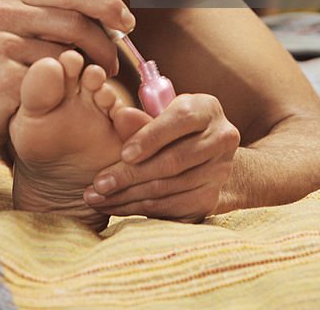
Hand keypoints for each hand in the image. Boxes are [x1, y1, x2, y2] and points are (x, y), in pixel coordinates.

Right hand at [0, 0, 134, 152]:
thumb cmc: (0, 74)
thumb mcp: (20, 34)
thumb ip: (54, 20)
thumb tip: (111, 14)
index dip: (106, 3)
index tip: (129, 22)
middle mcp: (3, 13)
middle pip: (73, 19)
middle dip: (105, 42)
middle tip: (115, 64)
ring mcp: (0, 44)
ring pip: (67, 51)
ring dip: (91, 70)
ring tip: (96, 83)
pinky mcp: (2, 77)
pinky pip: (52, 80)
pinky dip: (68, 89)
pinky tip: (70, 98)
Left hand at [82, 93, 239, 221]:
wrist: (212, 156)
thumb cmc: (176, 128)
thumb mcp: (163, 115)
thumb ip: (142, 120)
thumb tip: (120, 117)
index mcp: (206, 109)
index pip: (180, 120)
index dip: (151, 137)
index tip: (124, 154)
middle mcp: (220, 139)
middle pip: (174, 161)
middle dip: (131, 174)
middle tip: (98, 184)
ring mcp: (220, 172)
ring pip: (170, 189)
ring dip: (129, 197)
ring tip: (98, 199)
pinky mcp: (211, 199)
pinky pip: (172, 208)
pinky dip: (141, 210)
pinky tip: (117, 207)